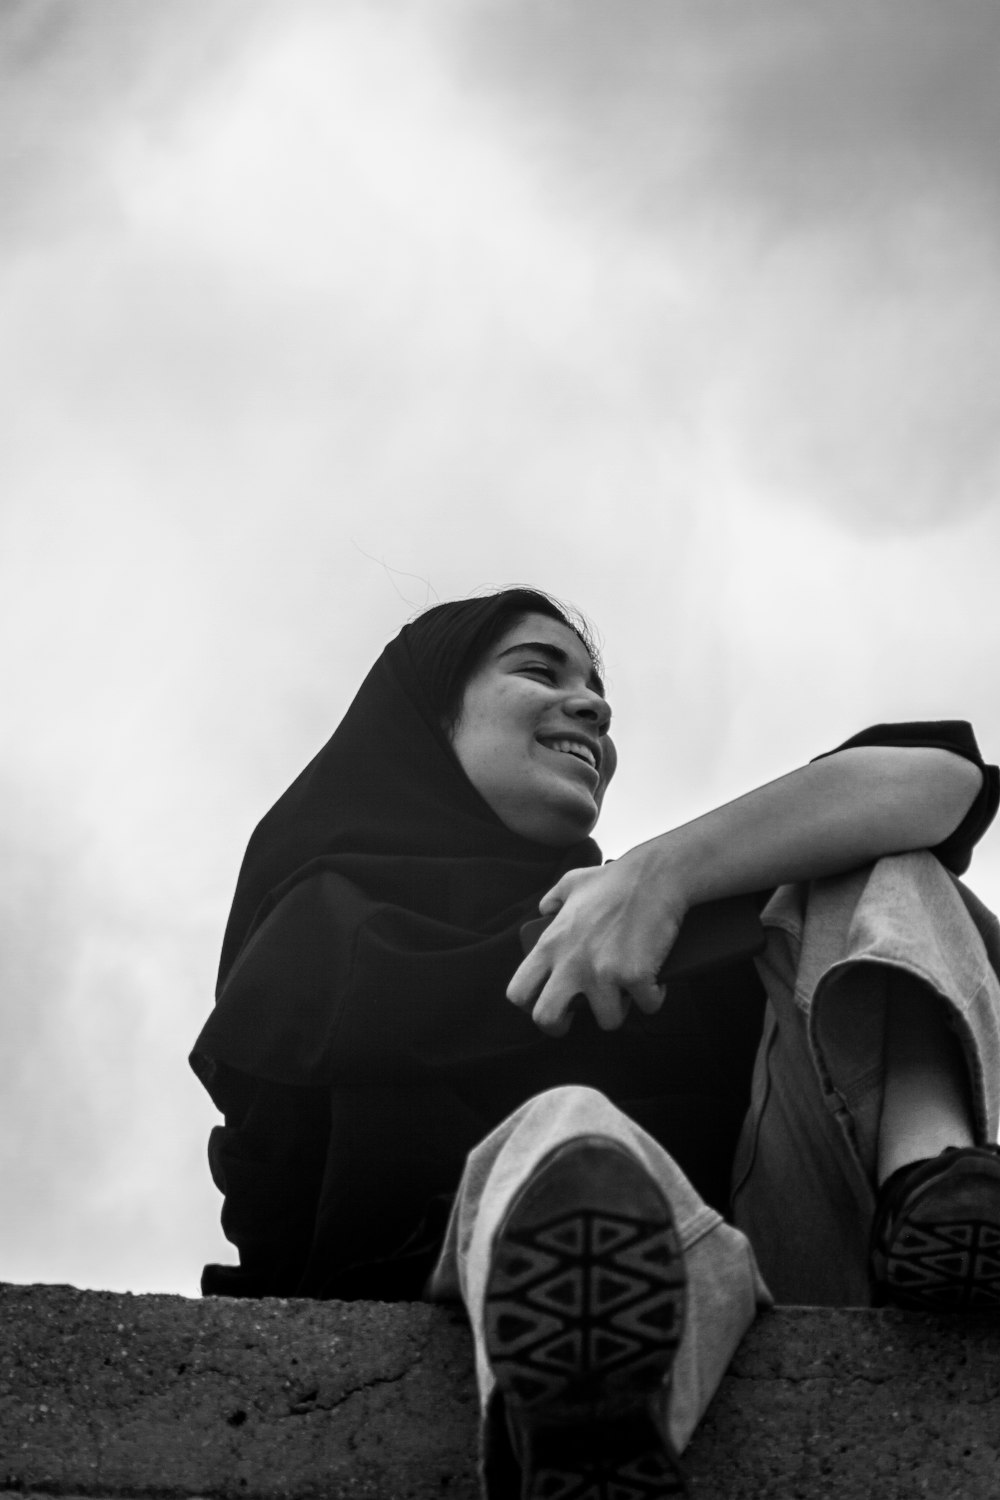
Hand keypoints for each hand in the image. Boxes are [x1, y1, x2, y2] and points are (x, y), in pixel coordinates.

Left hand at [507, 855, 687, 1035]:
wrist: (656, 876)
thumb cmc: (616, 879)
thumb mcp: (572, 882)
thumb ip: (553, 899)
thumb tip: (544, 909)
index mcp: (550, 944)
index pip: (518, 992)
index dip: (531, 1004)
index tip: (548, 1001)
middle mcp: (570, 964)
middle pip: (547, 1019)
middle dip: (562, 1026)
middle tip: (580, 1013)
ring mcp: (603, 973)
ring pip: (607, 1021)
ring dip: (621, 1008)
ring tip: (628, 989)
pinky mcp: (636, 977)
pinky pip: (647, 1006)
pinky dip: (655, 995)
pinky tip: (655, 978)